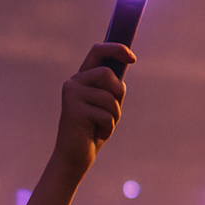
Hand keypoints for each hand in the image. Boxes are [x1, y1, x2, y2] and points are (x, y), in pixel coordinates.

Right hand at [53, 44, 130, 174]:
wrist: (75, 155)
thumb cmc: (94, 129)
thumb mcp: (108, 104)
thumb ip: (113, 87)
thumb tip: (126, 62)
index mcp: (83, 78)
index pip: (97, 52)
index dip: (116, 49)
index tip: (132, 58)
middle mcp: (74, 82)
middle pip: (107, 73)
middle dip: (117, 94)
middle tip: (111, 111)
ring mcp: (72, 94)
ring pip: (109, 96)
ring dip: (114, 115)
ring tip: (102, 124)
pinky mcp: (73, 108)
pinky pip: (106, 114)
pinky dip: (108, 127)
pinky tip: (97, 133)